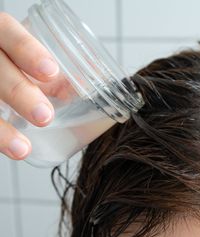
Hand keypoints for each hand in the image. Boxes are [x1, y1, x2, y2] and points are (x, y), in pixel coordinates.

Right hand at [0, 12, 59, 159]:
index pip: (8, 32)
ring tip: (23, 148)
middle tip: (45, 116)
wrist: (7, 85)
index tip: (51, 71)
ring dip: (1, 127)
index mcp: (1, 34)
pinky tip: (14, 151)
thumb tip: (99, 80)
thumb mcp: (36, 60)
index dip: (27, 50)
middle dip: (19, 92)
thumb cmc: (24, 69)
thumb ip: (60, 68)